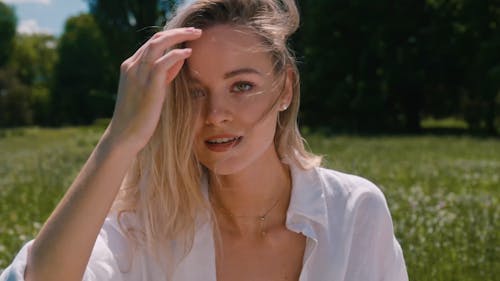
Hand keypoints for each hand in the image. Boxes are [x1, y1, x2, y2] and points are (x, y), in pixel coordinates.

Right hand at [105, 27, 201, 151]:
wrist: (125, 135)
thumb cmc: (139, 117)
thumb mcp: (151, 91)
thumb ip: (163, 75)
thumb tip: (178, 60)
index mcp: (130, 67)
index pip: (151, 44)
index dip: (170, 37)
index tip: (187, 36)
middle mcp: (132, 66)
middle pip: (156, 39)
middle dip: (178, 32)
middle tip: (196, 31)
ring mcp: (138, 74)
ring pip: (158, 44)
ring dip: (179, 36)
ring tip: (197, 35)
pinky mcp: (148, 85)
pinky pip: (163, 61)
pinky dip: (176, 54)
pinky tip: (189, 52)